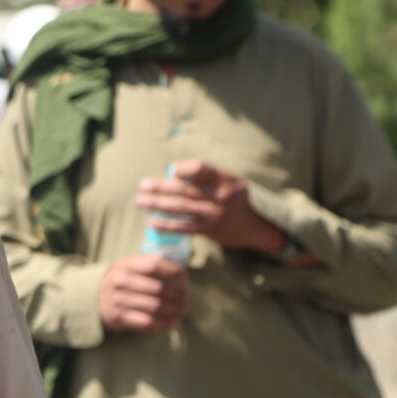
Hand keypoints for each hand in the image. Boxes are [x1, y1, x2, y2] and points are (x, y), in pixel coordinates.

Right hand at [97, 253, 188, 332]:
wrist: (93, 298)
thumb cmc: (122, 280)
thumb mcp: (131, 266)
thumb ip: (153, 263)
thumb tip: (186, 264)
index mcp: (126, 265)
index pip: (155, 265)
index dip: (174, 271)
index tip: (184, 278)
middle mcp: (121, 282)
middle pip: (158, 288)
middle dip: (177, 294)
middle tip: (185, 297)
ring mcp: (119, 301)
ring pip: (155, 306)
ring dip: (174, 310)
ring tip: (182, 310)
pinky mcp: (120, 317)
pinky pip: (147, 322)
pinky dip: (164, 324)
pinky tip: (173, 322)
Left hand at [135, 159, 285, 253]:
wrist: (256, 226)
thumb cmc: (237, 199)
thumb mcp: (230, 181)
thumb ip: (207, 176)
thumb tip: (174, 172)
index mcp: (223, 179)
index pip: (200, 167)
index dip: (184, 168)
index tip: (171, 171)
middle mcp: (218, 195)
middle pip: (184, 188)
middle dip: (160, 187)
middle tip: (142, 185)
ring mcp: (213, 213)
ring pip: (180, 207)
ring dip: (157, 204)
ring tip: (140, 202)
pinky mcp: (209, 230)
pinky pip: (184, 227)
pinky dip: (168, 225)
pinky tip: (153, 223)